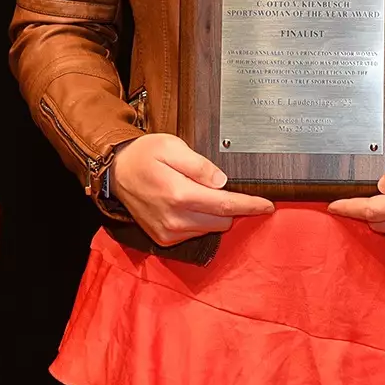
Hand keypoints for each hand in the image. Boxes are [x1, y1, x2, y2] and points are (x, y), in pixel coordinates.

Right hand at [109, 133, 274, 245]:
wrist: (116, 173)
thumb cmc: (144, 155)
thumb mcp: (172, 146)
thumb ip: (199, 165)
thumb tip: (222, 181)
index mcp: (179, 194)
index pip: (226, 205)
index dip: (250, 205)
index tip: (268, 205)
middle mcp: (174, 219)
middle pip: (222, 220)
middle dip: (230, 206)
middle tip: (219, 186)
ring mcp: (168, 232)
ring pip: (210, 228)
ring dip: (214, 214)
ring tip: (196, 192)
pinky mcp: (164, 239)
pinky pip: (195, 233)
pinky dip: (199, 220)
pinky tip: (187, 204)